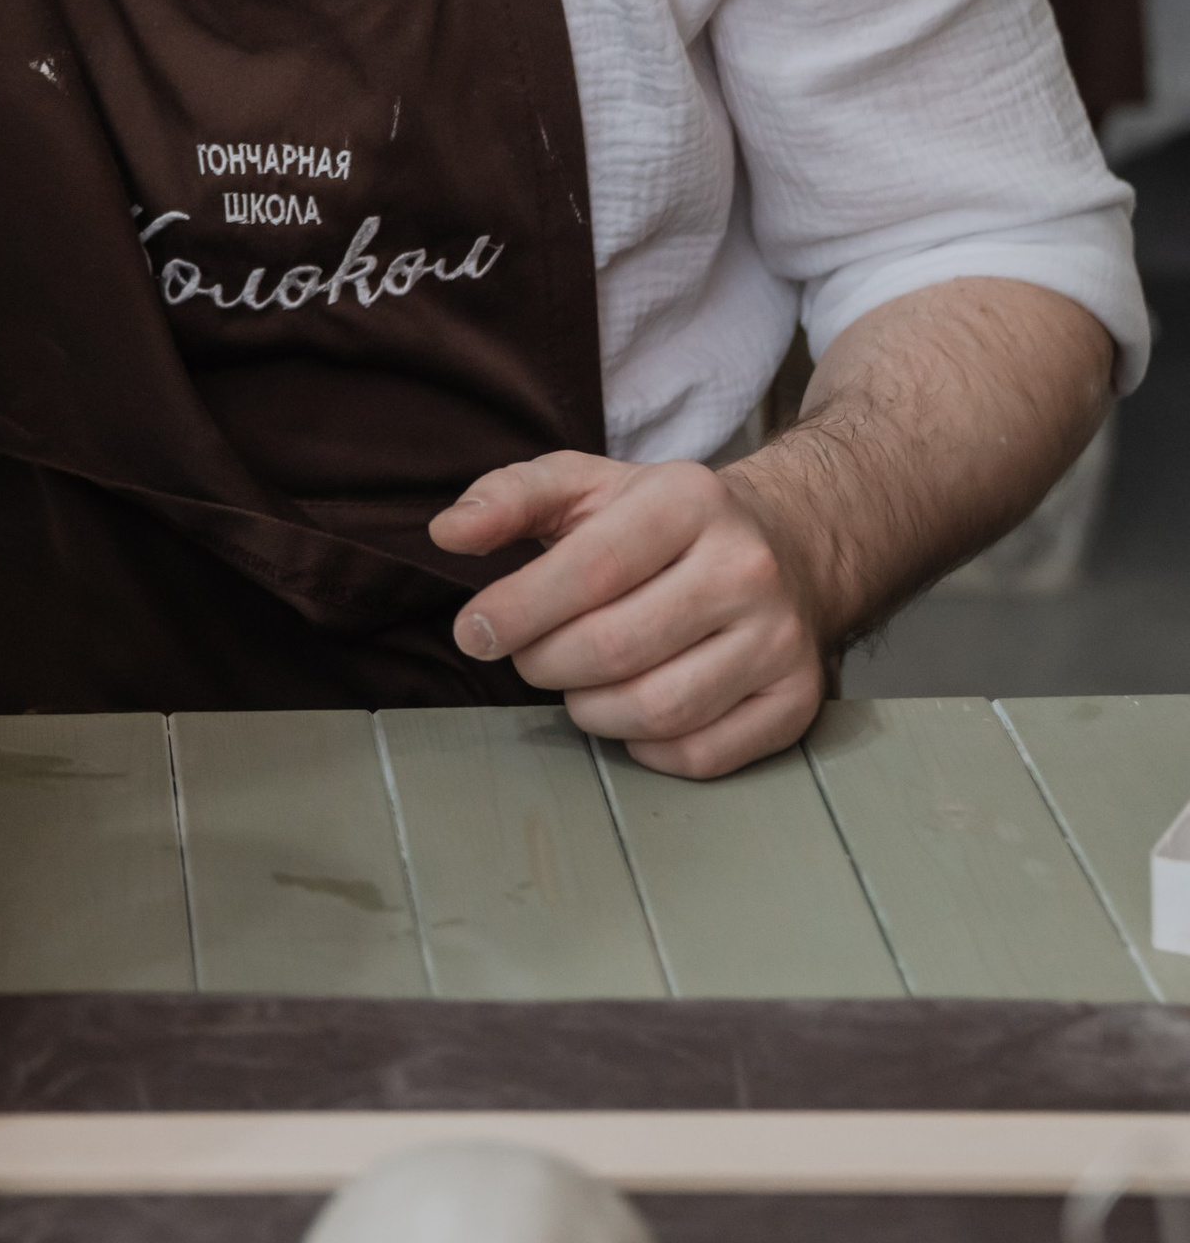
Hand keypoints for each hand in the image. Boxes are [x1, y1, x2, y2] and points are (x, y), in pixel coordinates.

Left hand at [429, 452, 826, 780]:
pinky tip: (631, 711)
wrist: (786, 546)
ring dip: (589, 710)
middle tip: (529, 656)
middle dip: (545, 663)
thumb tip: (447, 532)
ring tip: (577, 681)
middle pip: (614, 649)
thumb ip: (509, 498)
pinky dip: (645, 748)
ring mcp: (779, 639)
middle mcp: (746, 567)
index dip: (516, 611)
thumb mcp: (585, 486)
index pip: (589, 570)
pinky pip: (699, 756)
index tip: (472, 632)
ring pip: (656, 710)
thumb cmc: (661, 523)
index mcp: (688, 500)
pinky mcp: (795, 701)